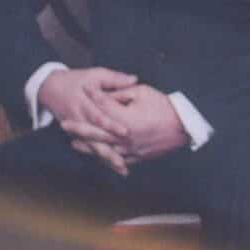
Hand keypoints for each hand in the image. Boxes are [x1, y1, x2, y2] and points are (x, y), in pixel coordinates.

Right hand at [37, 66, 139, 172]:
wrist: (51, 88)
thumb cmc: (77, 80)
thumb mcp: (95, 74)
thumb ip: (114, 79)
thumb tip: (134, 79)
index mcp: (83, 103)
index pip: (98, 116)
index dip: (111, 125)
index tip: (126, 132)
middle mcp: (78, 119)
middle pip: (94, 138)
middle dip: (108, 151)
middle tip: (123, 162)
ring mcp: (76, 129)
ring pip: (92, 146)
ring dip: (106, 159)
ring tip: (122, 169)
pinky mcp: (77, 135)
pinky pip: (90, 148)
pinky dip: (101, 158)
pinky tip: (114, 167)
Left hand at [76, 83, 191, 166]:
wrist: (185, 127)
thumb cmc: (165, 107)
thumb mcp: (143, 93)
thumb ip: (122, 93)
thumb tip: (106, 94)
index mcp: (126, 119)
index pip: (104, 107)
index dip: (94, 97)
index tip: (84, 90)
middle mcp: (126, 137)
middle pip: (98, 132)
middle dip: (80, 128)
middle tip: (65, 124)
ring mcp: (131, 149)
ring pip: (104, 149)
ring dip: (88, 146)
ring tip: (75, 143)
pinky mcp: (138, 157)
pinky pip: (118, 159)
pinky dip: (106, 157)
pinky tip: (98, 155)